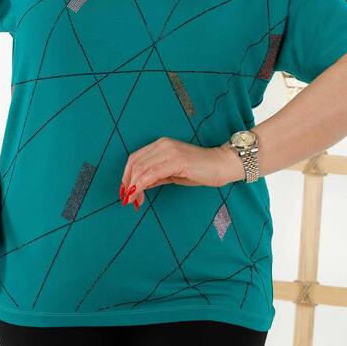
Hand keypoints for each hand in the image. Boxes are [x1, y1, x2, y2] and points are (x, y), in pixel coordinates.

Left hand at [119, 137, 240, 209]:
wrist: (221, 164)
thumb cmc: (200, 170)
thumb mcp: (173, 173)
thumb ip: (156, 176)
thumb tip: (139, 185)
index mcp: (161, 145)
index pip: (136, 157)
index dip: (126, 174)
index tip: (124, 191)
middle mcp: (163, 145)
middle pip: (135, 162)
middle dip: (127, 182)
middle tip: (127, 199)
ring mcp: (170, 151)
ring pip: (142, 168)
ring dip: (133, 186)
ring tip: (132, 200)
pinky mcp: (177, 160)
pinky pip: (152, 173)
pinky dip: (141, 184)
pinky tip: (138, 194)